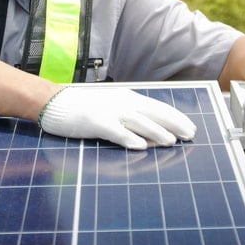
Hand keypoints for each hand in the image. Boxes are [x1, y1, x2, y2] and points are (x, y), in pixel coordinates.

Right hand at [39, 86, 196, 149]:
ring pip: (138, 122)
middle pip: (153, 113)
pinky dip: (128, 138)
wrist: (54, 101)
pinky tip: (139, 146)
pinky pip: (115, 131)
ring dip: (156, 131)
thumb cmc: (83, 106)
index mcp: (127, 98)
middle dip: (174, 124)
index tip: (191, 127)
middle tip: (190, 135)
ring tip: (171, 141)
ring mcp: (109, 112)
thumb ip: (130, 116)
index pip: (158, 107)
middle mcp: (122, 103)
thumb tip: (150, 134)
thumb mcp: (111, 105)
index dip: (176, 117)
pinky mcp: (95, 122)